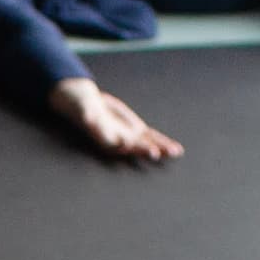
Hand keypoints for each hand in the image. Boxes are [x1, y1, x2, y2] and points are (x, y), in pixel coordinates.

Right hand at [51, 78, 183, 163]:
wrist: (89, 105)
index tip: (128, 144)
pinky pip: (152, 138)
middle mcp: (118, 142)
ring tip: (175, 152)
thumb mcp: (84, 109)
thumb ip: (87, 114)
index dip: (122, 145)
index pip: (114, 143)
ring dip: (160, 149)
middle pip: (132, 146)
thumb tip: (89, 117)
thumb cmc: (83, 107)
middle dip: (144, 149)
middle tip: (155, 153)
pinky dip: (163, 143)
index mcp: (105, 139)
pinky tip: (175, 148)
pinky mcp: (137, 132)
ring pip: (147, 144)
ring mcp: (130, 137)